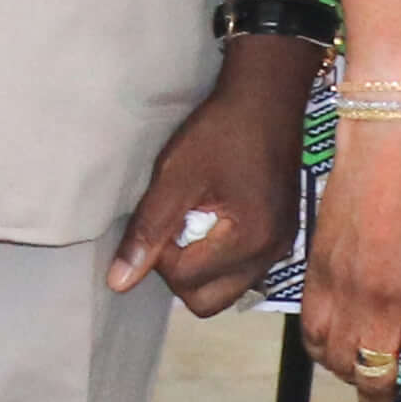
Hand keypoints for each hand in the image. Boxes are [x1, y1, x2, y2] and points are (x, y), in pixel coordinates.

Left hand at [111, 54, 302, 316]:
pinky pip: (242, 271)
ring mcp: (281, 248)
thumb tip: (118, 283)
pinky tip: (211, 220)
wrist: (267, 99)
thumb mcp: (176, 176)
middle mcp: (273, 254)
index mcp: (251, 241)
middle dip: (179, 273)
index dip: (160, 254)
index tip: (161, 215)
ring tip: (192, 221)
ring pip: (225, 290)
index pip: (186, 280)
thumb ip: (147, 231)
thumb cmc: (220, 132)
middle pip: (208, 301)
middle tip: (172, 227)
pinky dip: (219, 258)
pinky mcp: (282, 237)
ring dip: (199, 267)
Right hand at [302, 110, 400, 401]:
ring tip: (364, 375)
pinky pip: (310, 330)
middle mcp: (381, 305)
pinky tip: (335, 347)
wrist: (392, 137)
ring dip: (351, 376)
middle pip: (373, 380)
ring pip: (336, 361)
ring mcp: (344, 289)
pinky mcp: (317, 271)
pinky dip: (321, 349)